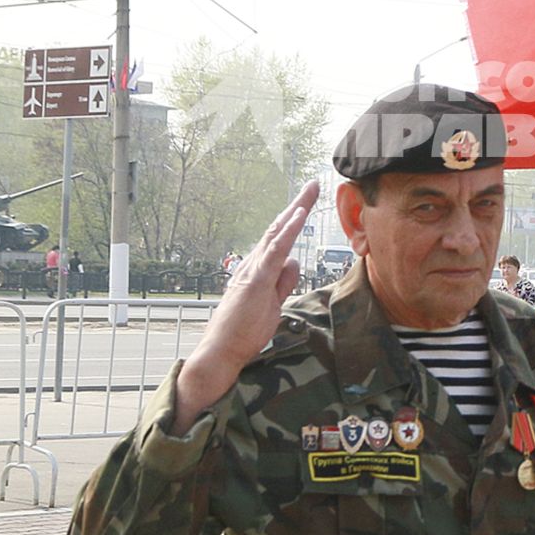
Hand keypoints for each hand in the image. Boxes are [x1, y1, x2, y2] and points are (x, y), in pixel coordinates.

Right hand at [177, 181, 319, 422]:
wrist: (221, 350)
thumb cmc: (243, 331)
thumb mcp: (272, 303)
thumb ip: (282, 282)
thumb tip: (293, 262)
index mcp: (258, 269)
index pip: (279, 238)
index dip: (294, 219)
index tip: (308, 203)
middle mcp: (253, 263)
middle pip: (278, 228)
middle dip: (298, 205)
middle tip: (313, 185)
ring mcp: (253, 270)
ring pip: (276, 233)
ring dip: (295, 210)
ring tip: (311, 191)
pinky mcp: (255, 281)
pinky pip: (274, 251)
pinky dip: (287, 231)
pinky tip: (298, 216)